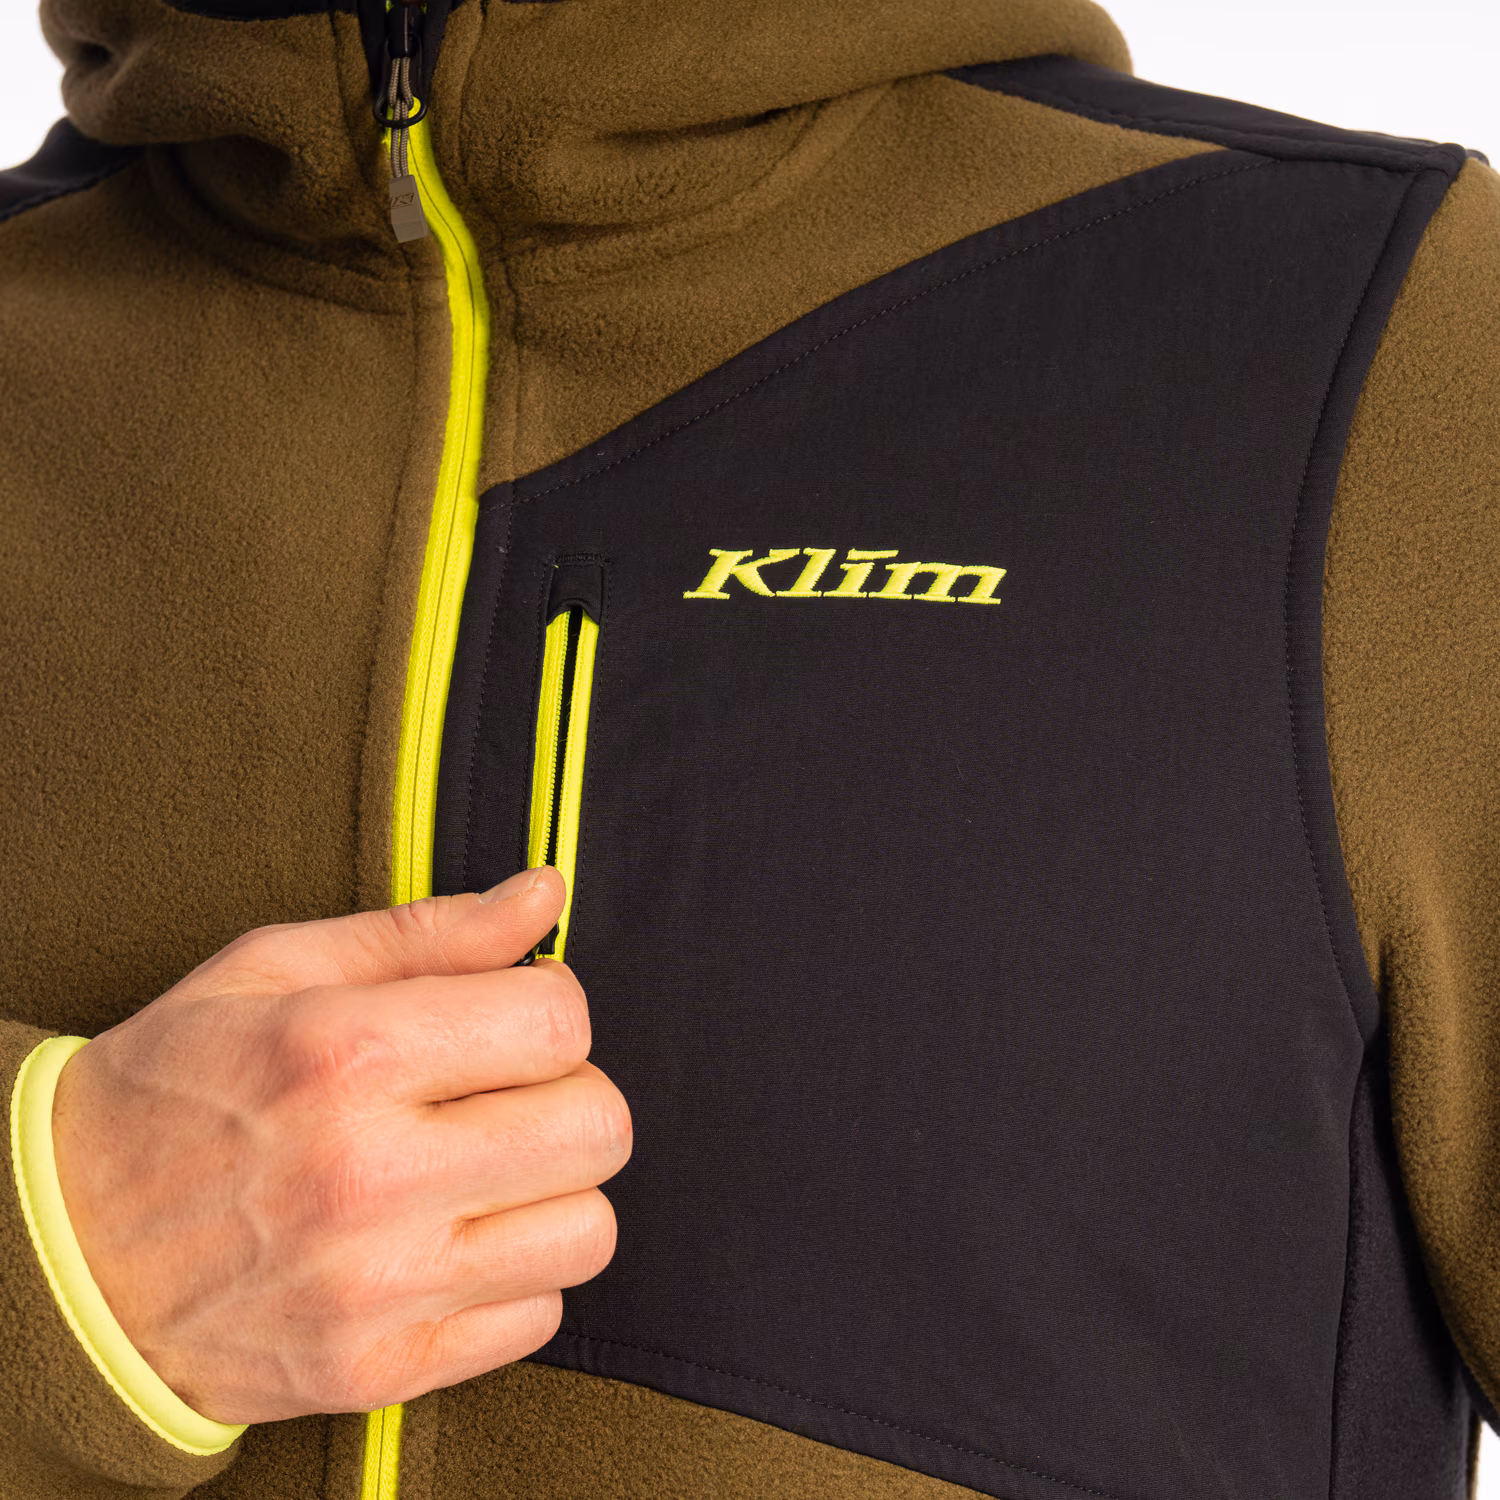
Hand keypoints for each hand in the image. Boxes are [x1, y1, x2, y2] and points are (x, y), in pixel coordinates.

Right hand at [49, 868, 628, 1424]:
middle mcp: (369, 1176)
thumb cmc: (180, 1087)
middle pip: (597, 1126)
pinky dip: (516, 1274)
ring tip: (483, 1168)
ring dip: (554, 1189)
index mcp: (345, 1055)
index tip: (508, 1015)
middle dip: (568, 1092)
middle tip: (503, 1092)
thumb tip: (546, 893)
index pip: (558, 1020)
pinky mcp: (382, 1371)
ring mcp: (377, 1289)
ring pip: (589, 1229)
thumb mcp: (277, 971)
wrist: (63, 1254)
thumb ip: (429, 931)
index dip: (548, 1005)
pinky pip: (541, 1316)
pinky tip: (452, 1239)